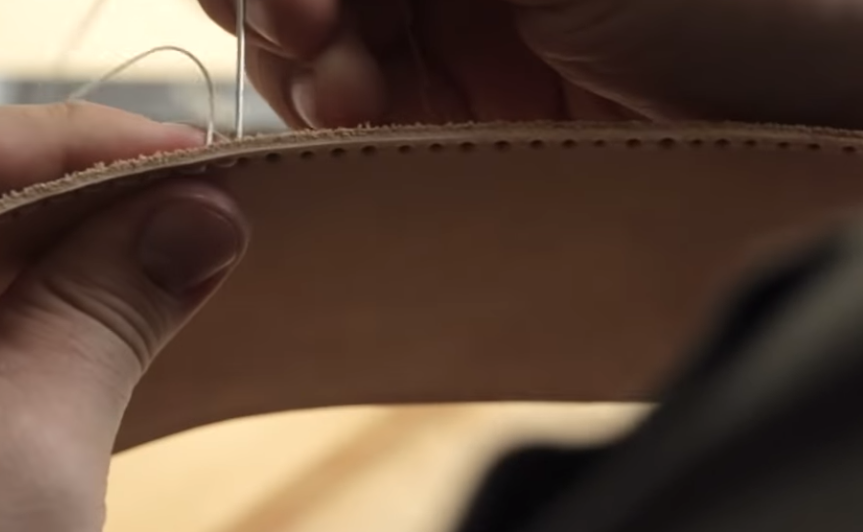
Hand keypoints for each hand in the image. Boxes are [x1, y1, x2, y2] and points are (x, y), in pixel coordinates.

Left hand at [0, 102, 248, 530]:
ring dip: (89, 243)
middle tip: (212, 203)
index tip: (209, 159)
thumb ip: (106, 313)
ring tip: (183, 243)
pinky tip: (121, 299)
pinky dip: (60, 295)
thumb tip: (205, 213)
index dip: (100, 141)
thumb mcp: (26, 454)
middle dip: (105, 191)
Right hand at [199, 0, 862, 128]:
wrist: (785, 115)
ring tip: (342, 89)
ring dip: (300, 67)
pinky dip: (333, 116)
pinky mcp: (450, 118)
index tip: (299, 2)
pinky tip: (352, 113)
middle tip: (306, 26)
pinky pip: (356, 116)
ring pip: (312, 50)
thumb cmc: (710, 0)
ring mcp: (446, 39)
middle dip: (280, 6)